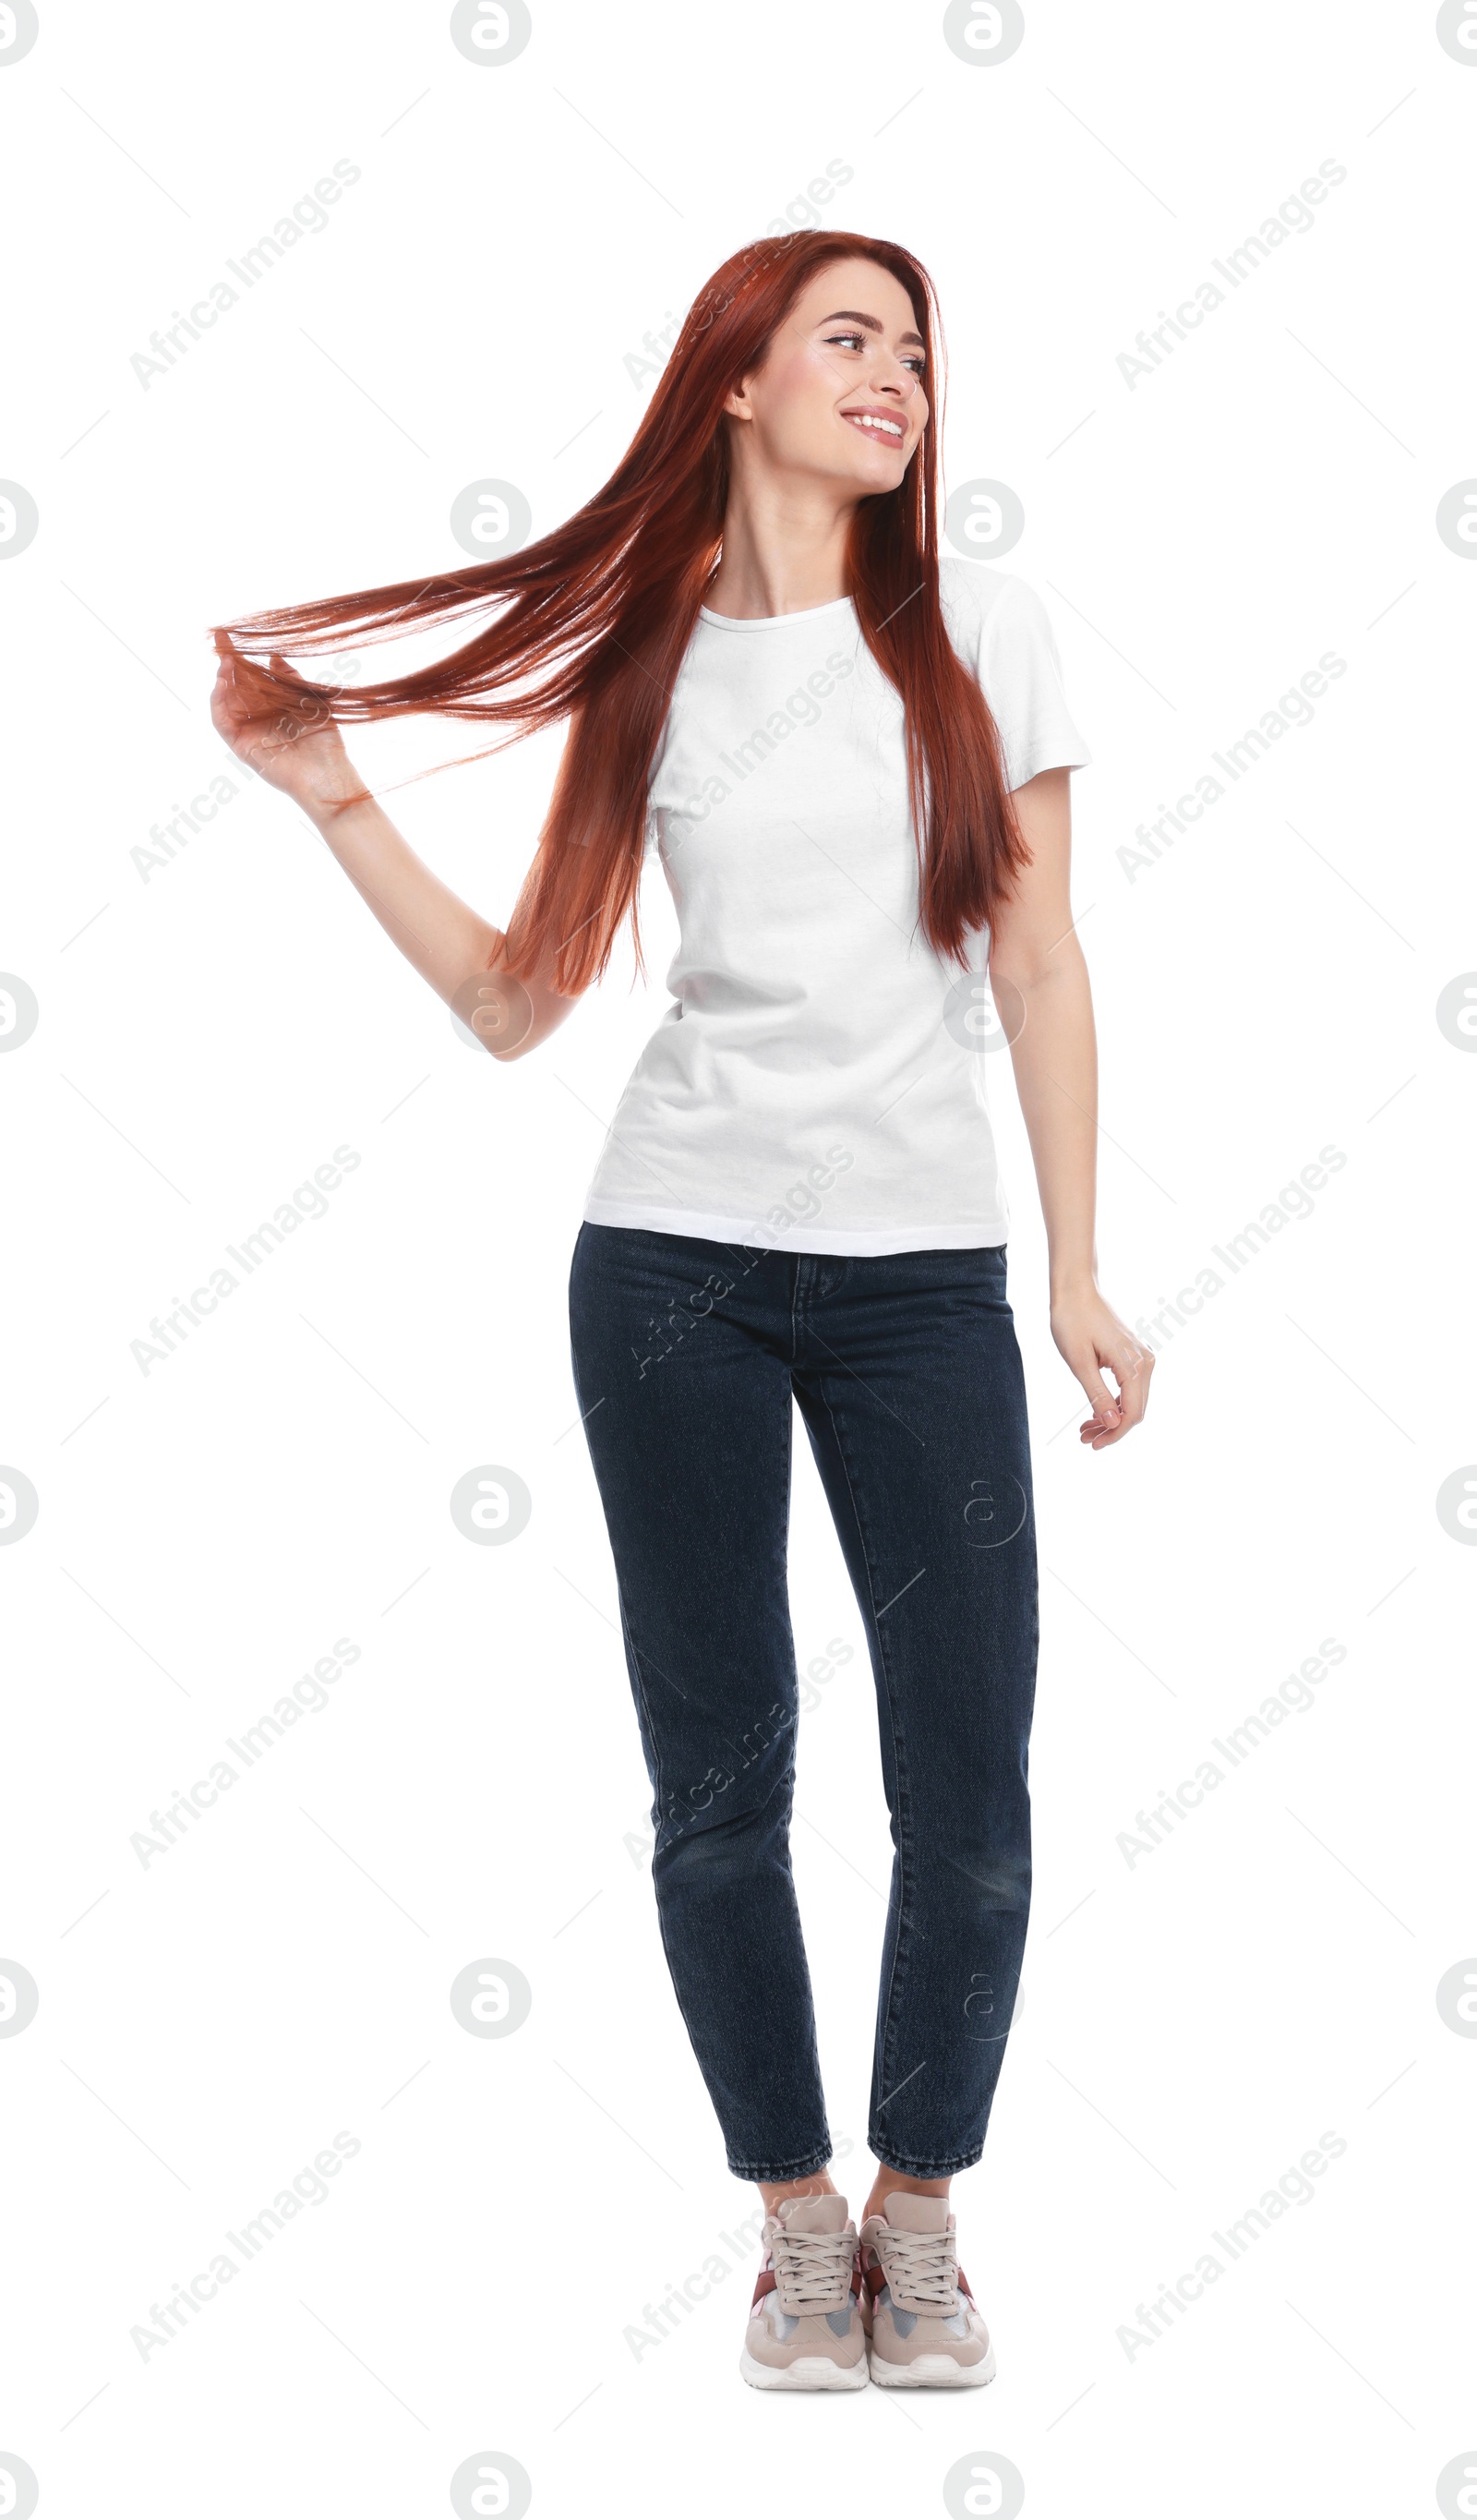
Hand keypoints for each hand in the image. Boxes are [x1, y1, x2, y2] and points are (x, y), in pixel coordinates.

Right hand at [209, 630, 360, 814]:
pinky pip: (222, 722)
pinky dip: (218, 702)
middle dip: (227, 662)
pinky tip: (222, 684)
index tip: (231, 636)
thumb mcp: (310, 700)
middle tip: (222, 638)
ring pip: (226, 701)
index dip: (242, 658)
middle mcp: (258, 717)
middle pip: (236, 685)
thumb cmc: (325, 740)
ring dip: (222, 679)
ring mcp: (248, 732)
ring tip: (225, 660)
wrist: (327, 772)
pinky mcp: (241, 746)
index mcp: (274, 706)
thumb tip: (274, 657)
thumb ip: (290, 679)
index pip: (253, 677)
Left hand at [1050, 1284, 1153, 1449]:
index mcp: (1133, 1365)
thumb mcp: (1079, 1362)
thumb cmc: (1073, 1321)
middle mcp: (1145, 1362)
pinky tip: (1095, 1412)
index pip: (1132, 1413)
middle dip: (1112, 1429)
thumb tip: (1113, 1424)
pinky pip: (1129, 1388)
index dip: (1114, 1434)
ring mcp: (1142, 1358)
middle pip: (1135, 1410)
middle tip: (1084, 1439)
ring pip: (1133, 1401)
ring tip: (1085, 1429)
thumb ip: (1097, 1394)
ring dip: (1112, 1418)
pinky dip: (1114, 1403)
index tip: (1092, 1444)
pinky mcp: (1134, 1355)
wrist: (1076, 1290)